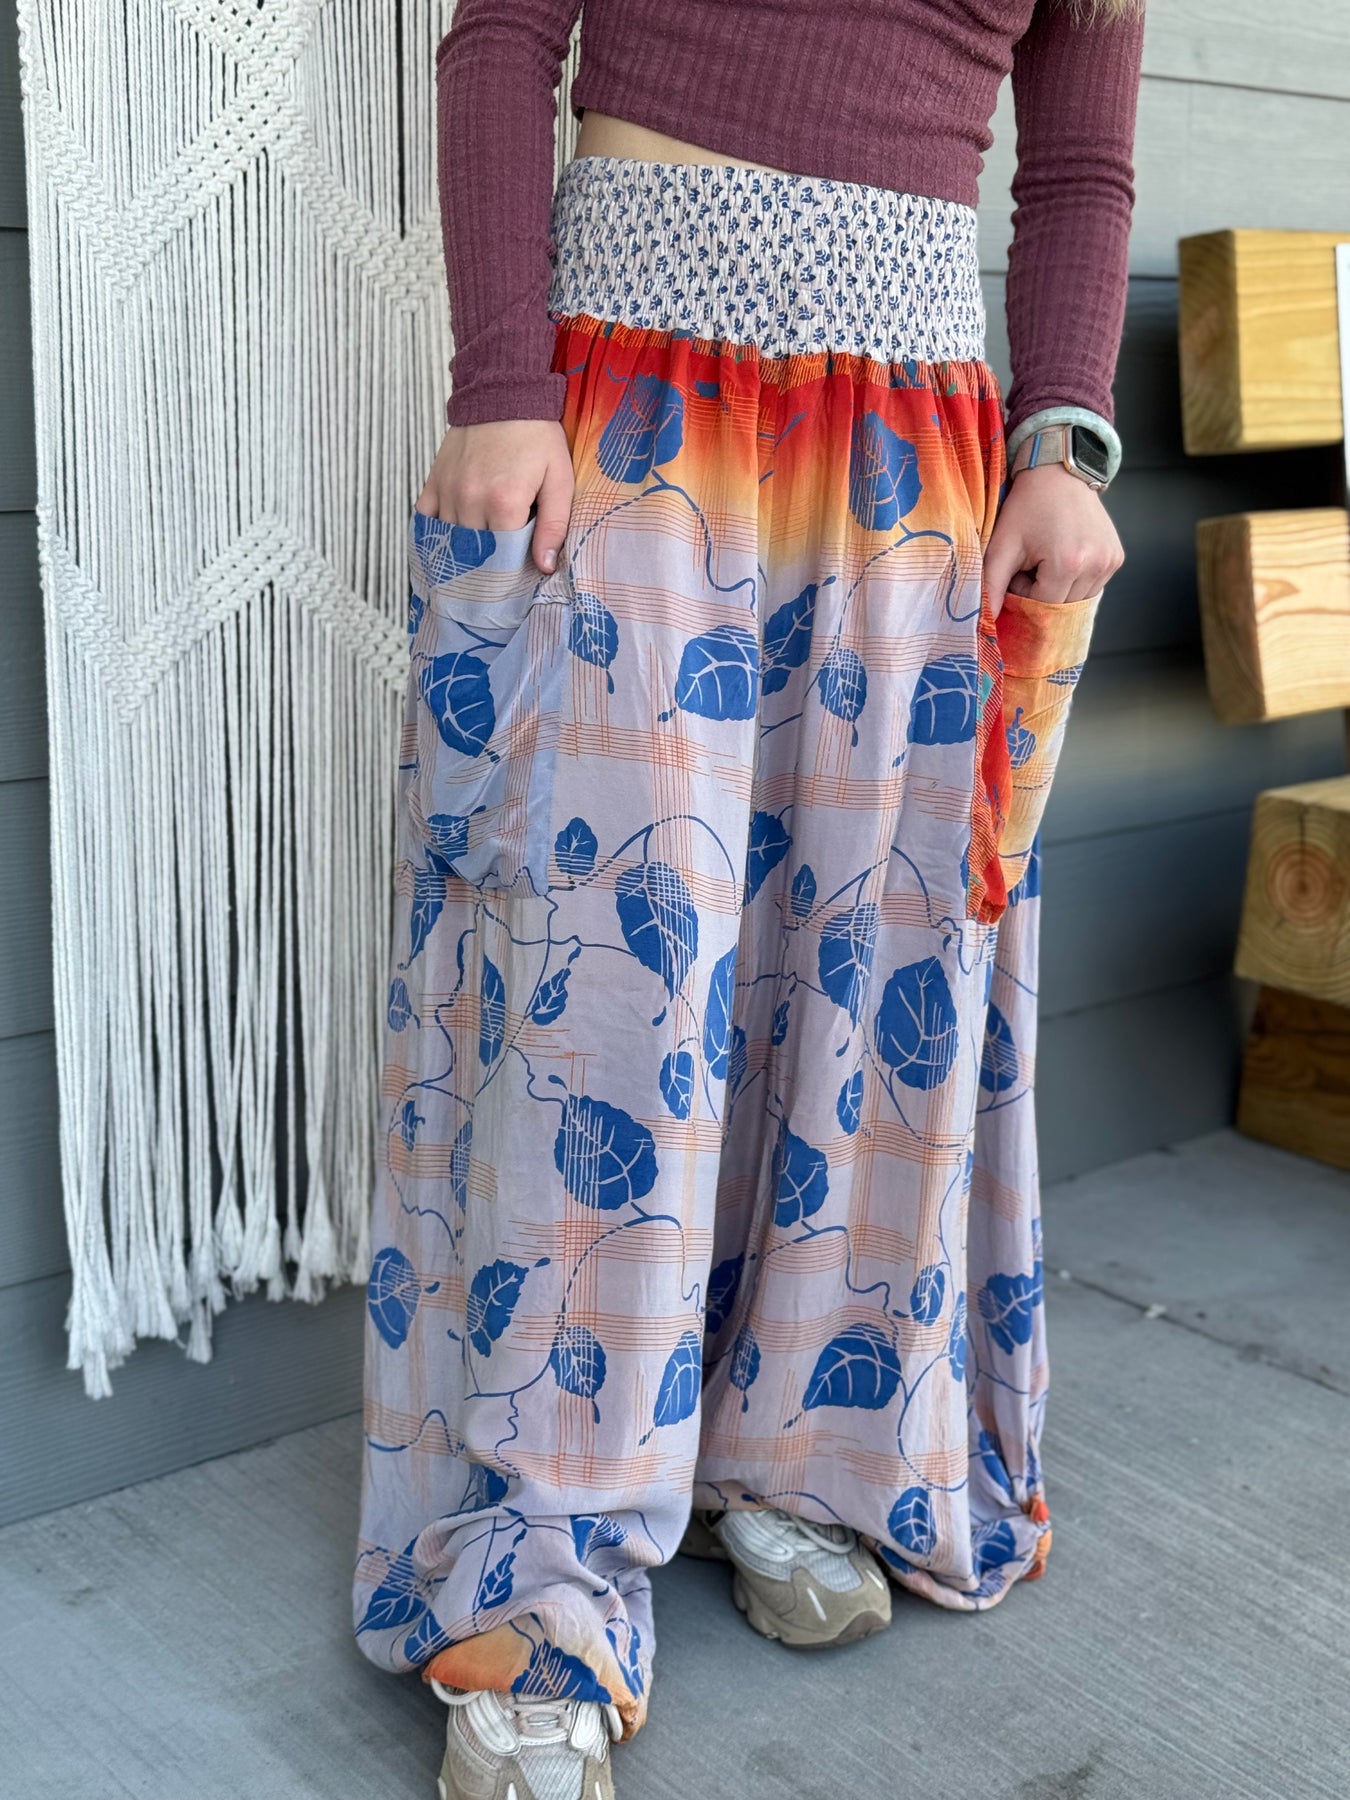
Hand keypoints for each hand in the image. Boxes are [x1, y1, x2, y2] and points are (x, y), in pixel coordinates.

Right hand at [415, 419, 574, 575]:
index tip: (520, 572)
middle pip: (475, 555)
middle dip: (489, 565)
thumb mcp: (559, 480)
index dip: (514, 568)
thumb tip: (544, 567)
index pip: (504, 558)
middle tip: (500, 569)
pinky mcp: (434, 481)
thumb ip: (554, 525)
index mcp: (504, 502)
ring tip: (479, 557)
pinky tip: (449, 541)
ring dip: (464, 552)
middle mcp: (470, 499)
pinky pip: (425, 520)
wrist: (503, 394)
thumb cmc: (537, 437)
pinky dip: (435, 534)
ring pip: (449, 542)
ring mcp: (448, 491)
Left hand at [982, 462, 1123, 616]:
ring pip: (1078, 600)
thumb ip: (992, 585)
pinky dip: (1074, 581)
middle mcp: (1096, 565)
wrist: (1058, 473)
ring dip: (1058, 589)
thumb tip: (985, 621)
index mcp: (1068, 564)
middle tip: (1030, 565)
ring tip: (1046, 559)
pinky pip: (1091, 586)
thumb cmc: (1028, 506)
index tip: (1017, 570)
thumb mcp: (1003, 545)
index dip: (1024, 593)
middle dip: (1041, 593)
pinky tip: (1063, 556)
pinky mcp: (1116, 558)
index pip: (1042, 606)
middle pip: (1062, 606)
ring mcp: (1110, 562)